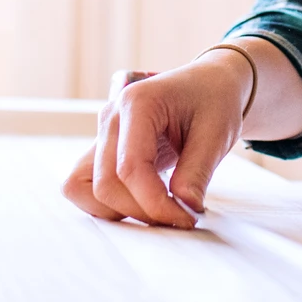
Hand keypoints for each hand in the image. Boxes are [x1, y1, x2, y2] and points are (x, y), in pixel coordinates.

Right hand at [61, 55, 251, 227]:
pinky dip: (111, 204)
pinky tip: (145, 202)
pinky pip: (87, 185)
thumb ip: (197, 172)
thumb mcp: (216, 133)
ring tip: (160, 209)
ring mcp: (103, 134)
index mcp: (137, 103)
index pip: (129, 168)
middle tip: (180, 217)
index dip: (155, 203)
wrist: (210, 84)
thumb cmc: (214, 99)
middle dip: (141, 211)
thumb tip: (184, 208)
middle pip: (105, 184)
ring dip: (120, 210)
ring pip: (85, 188)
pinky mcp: (103, 149)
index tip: (186, 218)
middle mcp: (111, 117)